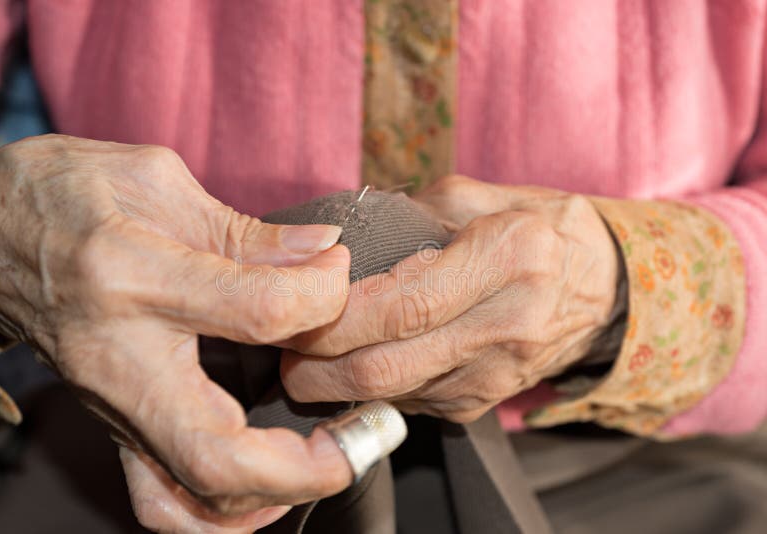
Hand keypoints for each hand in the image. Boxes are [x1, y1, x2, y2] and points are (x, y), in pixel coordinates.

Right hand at [0, 135, 353, 531]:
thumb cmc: (63, 196)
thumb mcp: (154, 181)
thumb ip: (245, 232)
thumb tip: (324, 256)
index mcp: (134, 277)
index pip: (259, 312)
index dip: (323, 295)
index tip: (337, 274)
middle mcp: (120, 359)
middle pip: (220, 453)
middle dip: (308, 463)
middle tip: (362, 437)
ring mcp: (113, 406)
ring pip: (192, 497)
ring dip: (272, 496)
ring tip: (327, 461)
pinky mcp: (112, 425)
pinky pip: (160, 502)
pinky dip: (219, 515)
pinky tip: (265, 490)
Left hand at [281, 175, 619, 422]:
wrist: (604, 287)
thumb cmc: (539, 229)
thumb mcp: (483, 196)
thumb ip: (411, 211)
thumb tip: (342, 237)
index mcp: (509, 258)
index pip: (403, 303)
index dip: (336, 316)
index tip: (294, 311)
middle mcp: (507, 324)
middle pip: (388, 366)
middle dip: (318, 369)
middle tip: (284, 349)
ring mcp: (497, 373)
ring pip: (394, 394)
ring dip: (337, 383)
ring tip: (307, 357)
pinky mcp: (486, 401)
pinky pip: (413, 403)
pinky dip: (374, 388)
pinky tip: (359, 363)